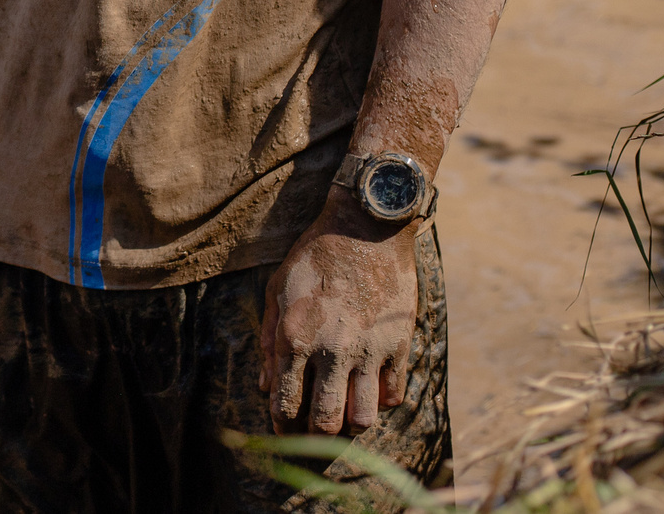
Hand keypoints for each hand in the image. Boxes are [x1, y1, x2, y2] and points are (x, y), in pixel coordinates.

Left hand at [261, 191, 419, 434]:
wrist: (366, 228)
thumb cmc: (314, 255)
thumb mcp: (277, 289)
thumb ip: (268, 339)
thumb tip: (264, 386)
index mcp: (294, 338)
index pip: (286, 404)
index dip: (283, 426)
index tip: (285, 429)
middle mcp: (331, 351)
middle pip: (325, 421)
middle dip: (316, 434)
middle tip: (315, 430)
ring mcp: (368, 351)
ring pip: (363, 418)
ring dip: (352, 423)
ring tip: (345, 414)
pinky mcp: (398, 346)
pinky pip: (393, 396)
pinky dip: (380, 402)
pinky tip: (370, 391)